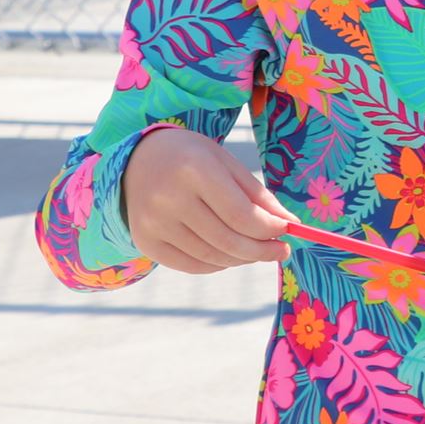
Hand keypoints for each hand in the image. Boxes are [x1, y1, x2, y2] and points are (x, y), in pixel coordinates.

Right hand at [124, 125, 291, 273]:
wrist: (136, 161)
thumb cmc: (191, 158)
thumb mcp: (226, 163)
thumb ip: (257, 194)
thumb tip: (288, 223)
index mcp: (194, 170)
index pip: (240, 214)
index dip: (269, 229)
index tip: (288, 230)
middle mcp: (169, 198)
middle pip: (227, 240)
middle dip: (262, 251)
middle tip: (282, 251)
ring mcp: (154, 223)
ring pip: (211, 257)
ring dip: (242, 259)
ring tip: (258, 252)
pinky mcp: (145, 242)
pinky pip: (191, 265)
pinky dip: (218, 264)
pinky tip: (231, 255)